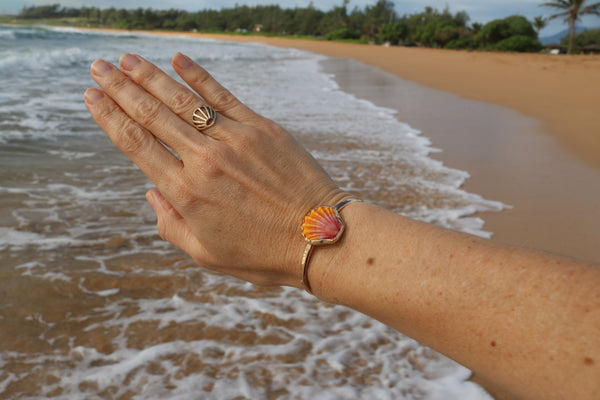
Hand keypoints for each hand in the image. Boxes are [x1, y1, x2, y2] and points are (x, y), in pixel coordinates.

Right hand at [85, 52, 349, 286]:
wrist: (320, 239)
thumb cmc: (263, 253)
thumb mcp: (206, 254)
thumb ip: (171, 224)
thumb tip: (151, 194)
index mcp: (186, 193)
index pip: (136, 145)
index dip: (110, 118)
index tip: (92, 98)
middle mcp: (204, 161)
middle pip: (152, 115)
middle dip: (120, 88)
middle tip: (98, 67)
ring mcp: (234, 140)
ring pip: (182, 100)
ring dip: (150, 76)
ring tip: (127, 60)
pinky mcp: (262, 129)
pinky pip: (223, 96)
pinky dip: (199, 76)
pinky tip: (178, 59)